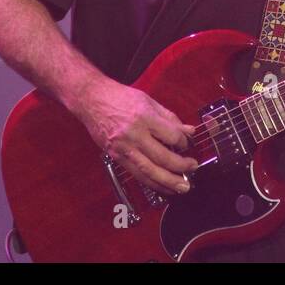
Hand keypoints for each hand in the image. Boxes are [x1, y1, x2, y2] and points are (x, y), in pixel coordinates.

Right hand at [76, 77, 197, 194]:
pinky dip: (151, 182)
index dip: (184, 142)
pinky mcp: (116, 157)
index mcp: (144, 117)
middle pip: (162, 157)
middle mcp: (134, 135)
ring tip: (182, 187)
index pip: (171, 135)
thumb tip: (189, 131)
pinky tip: (162, 186)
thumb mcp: (148, 101)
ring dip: (168, 182)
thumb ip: (169, 118)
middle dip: (180, 167)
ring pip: (149, 171)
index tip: (187, 144)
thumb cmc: (120, 97)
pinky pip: (136, 174)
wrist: (92, 100)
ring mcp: (124, 148)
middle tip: (192, 169)